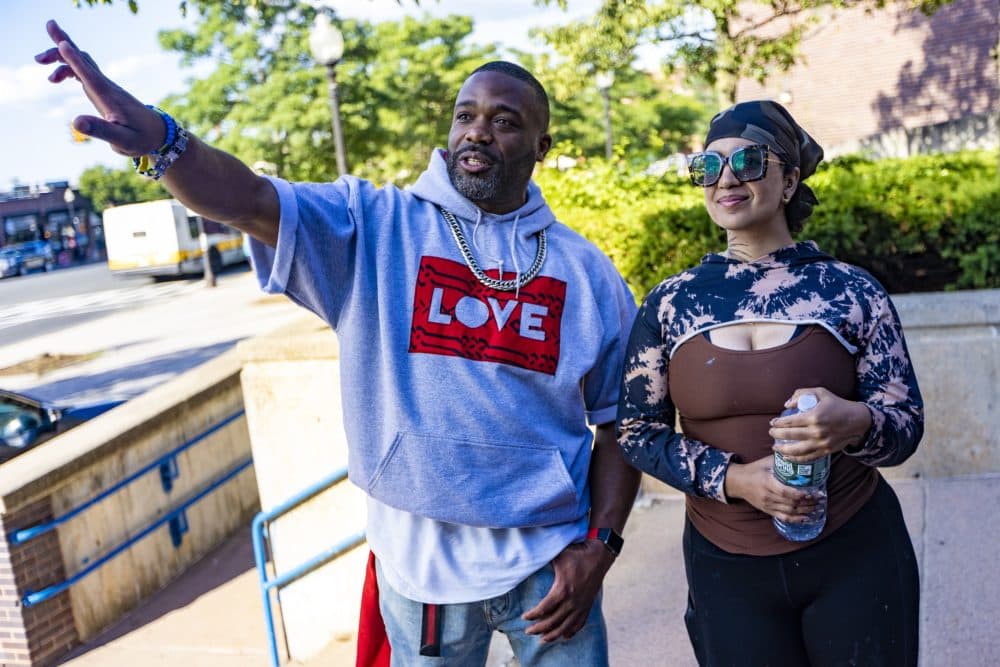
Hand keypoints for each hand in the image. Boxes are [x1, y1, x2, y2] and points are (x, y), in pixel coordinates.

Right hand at [35, 20, 164, 155]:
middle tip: (45, 38)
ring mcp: (105, 87)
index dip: (76, 60)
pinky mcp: (103, 90)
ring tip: (39, 61)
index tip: (62, 44)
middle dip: (64, 45)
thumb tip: (76, 122)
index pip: (91, 75)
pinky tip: (56, 77)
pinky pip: (84, 72)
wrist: (157, 134)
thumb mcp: (122, 140)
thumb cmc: (141, 138)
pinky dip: (68, 68)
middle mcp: (106, 87)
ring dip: (61, 57)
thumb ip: (100, 131)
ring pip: (82, 62)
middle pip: (84, 59)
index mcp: (109, 98)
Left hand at [522, 540, 610, 641]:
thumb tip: (528, 558)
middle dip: (538, 629)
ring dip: (553, 635)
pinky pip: (579, 624)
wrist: (599, 556)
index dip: (533, 615)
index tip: (524, 618)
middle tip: (528, 632)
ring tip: (542, 640)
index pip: (544, 609)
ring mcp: (581, 606)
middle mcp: (572, 601)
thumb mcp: (558, 556)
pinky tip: (564, 636)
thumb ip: (543, 560)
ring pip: (566, 627)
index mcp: (562, 590)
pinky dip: (571, 632)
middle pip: (552, 622)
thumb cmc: (576, 554)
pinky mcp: (588, 606)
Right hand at [724, 457, 817, 522]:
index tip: (813, 493)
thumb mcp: (766, 462)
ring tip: (816, 507)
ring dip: (804, 511)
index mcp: (767, 482)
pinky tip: (805, 518)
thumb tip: (798, 453)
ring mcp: (767, 505)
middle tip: (820, 499)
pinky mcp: (767, 510)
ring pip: (789, 512)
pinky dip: (795, 519)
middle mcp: (767, 496)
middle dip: (807, 503)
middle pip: (790, 503)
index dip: (800, 495)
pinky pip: (783, 517)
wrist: (738, 482)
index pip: (786, 492)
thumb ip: (781, 460)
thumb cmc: (754, 470)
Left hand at [768, 387, 872, 462]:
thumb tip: (786, 405)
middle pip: (790, 435)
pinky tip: (786, 456)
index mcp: (814, 416)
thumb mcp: (821, 393)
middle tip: (771, 432)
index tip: (772, 422)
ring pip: (797, 450)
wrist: (857, 420)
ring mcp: (821, 443)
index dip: (778, 423)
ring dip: (782, 449)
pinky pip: (807, 457)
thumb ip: (802, 394)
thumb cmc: (837, 405)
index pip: (790, 421)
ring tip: (774, 446)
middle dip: (776, 434)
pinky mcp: (825, 451)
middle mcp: (817, 431)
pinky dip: (795, 458)